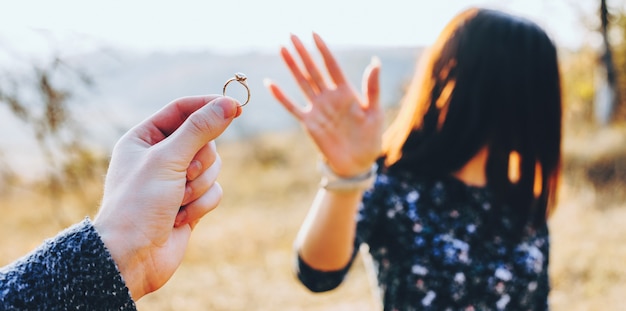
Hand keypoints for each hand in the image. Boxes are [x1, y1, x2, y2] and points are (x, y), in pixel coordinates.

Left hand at [93, 95, 240, 300]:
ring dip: (199, 186)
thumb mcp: (168, 159)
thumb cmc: (138, 204)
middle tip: (183, 175)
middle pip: (204, 140)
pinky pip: (214, 192)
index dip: (208, 106)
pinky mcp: (190, 203)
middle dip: (199, 161)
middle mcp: (160, 156)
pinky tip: (180, 219)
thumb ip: (200, 129)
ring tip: (177, 202)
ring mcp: (176, 181)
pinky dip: (201, 205)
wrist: (132, 257)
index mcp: (145, 138)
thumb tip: (229, 104)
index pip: (182, 109)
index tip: (235, 107)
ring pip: (213, 168)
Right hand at [265, 33, 382, 176]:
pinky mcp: (309, 123)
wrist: (357, 162)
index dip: (322, 50)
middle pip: (313, 70)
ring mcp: (318, 109)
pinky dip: (281, 96)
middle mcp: (329, 97)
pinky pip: (292, 107)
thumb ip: (372, 88)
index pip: (332, 66)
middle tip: (291, 35)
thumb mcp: (374, 112)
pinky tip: (270, 84)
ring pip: (302, 83)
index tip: (313, 34)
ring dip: (292, 67)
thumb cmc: (370, 138)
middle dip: (302, 53)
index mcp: (346, 92)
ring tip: (281, 49)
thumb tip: (375, 62)